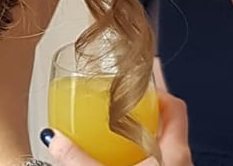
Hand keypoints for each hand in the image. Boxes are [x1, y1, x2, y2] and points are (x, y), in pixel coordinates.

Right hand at [40, 90, 192, 165]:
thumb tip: (53, 139)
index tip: (140, 76)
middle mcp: (179, 164)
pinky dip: (134, 157)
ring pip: (157, 147)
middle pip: (164, 125)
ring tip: (112, 127)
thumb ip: (77, 159)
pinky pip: (150, 165)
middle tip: (119, 98)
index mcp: (175, 153)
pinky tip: (113, 159)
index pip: (175, 107)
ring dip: (137, 135)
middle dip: (142, 110)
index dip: (158, 88)